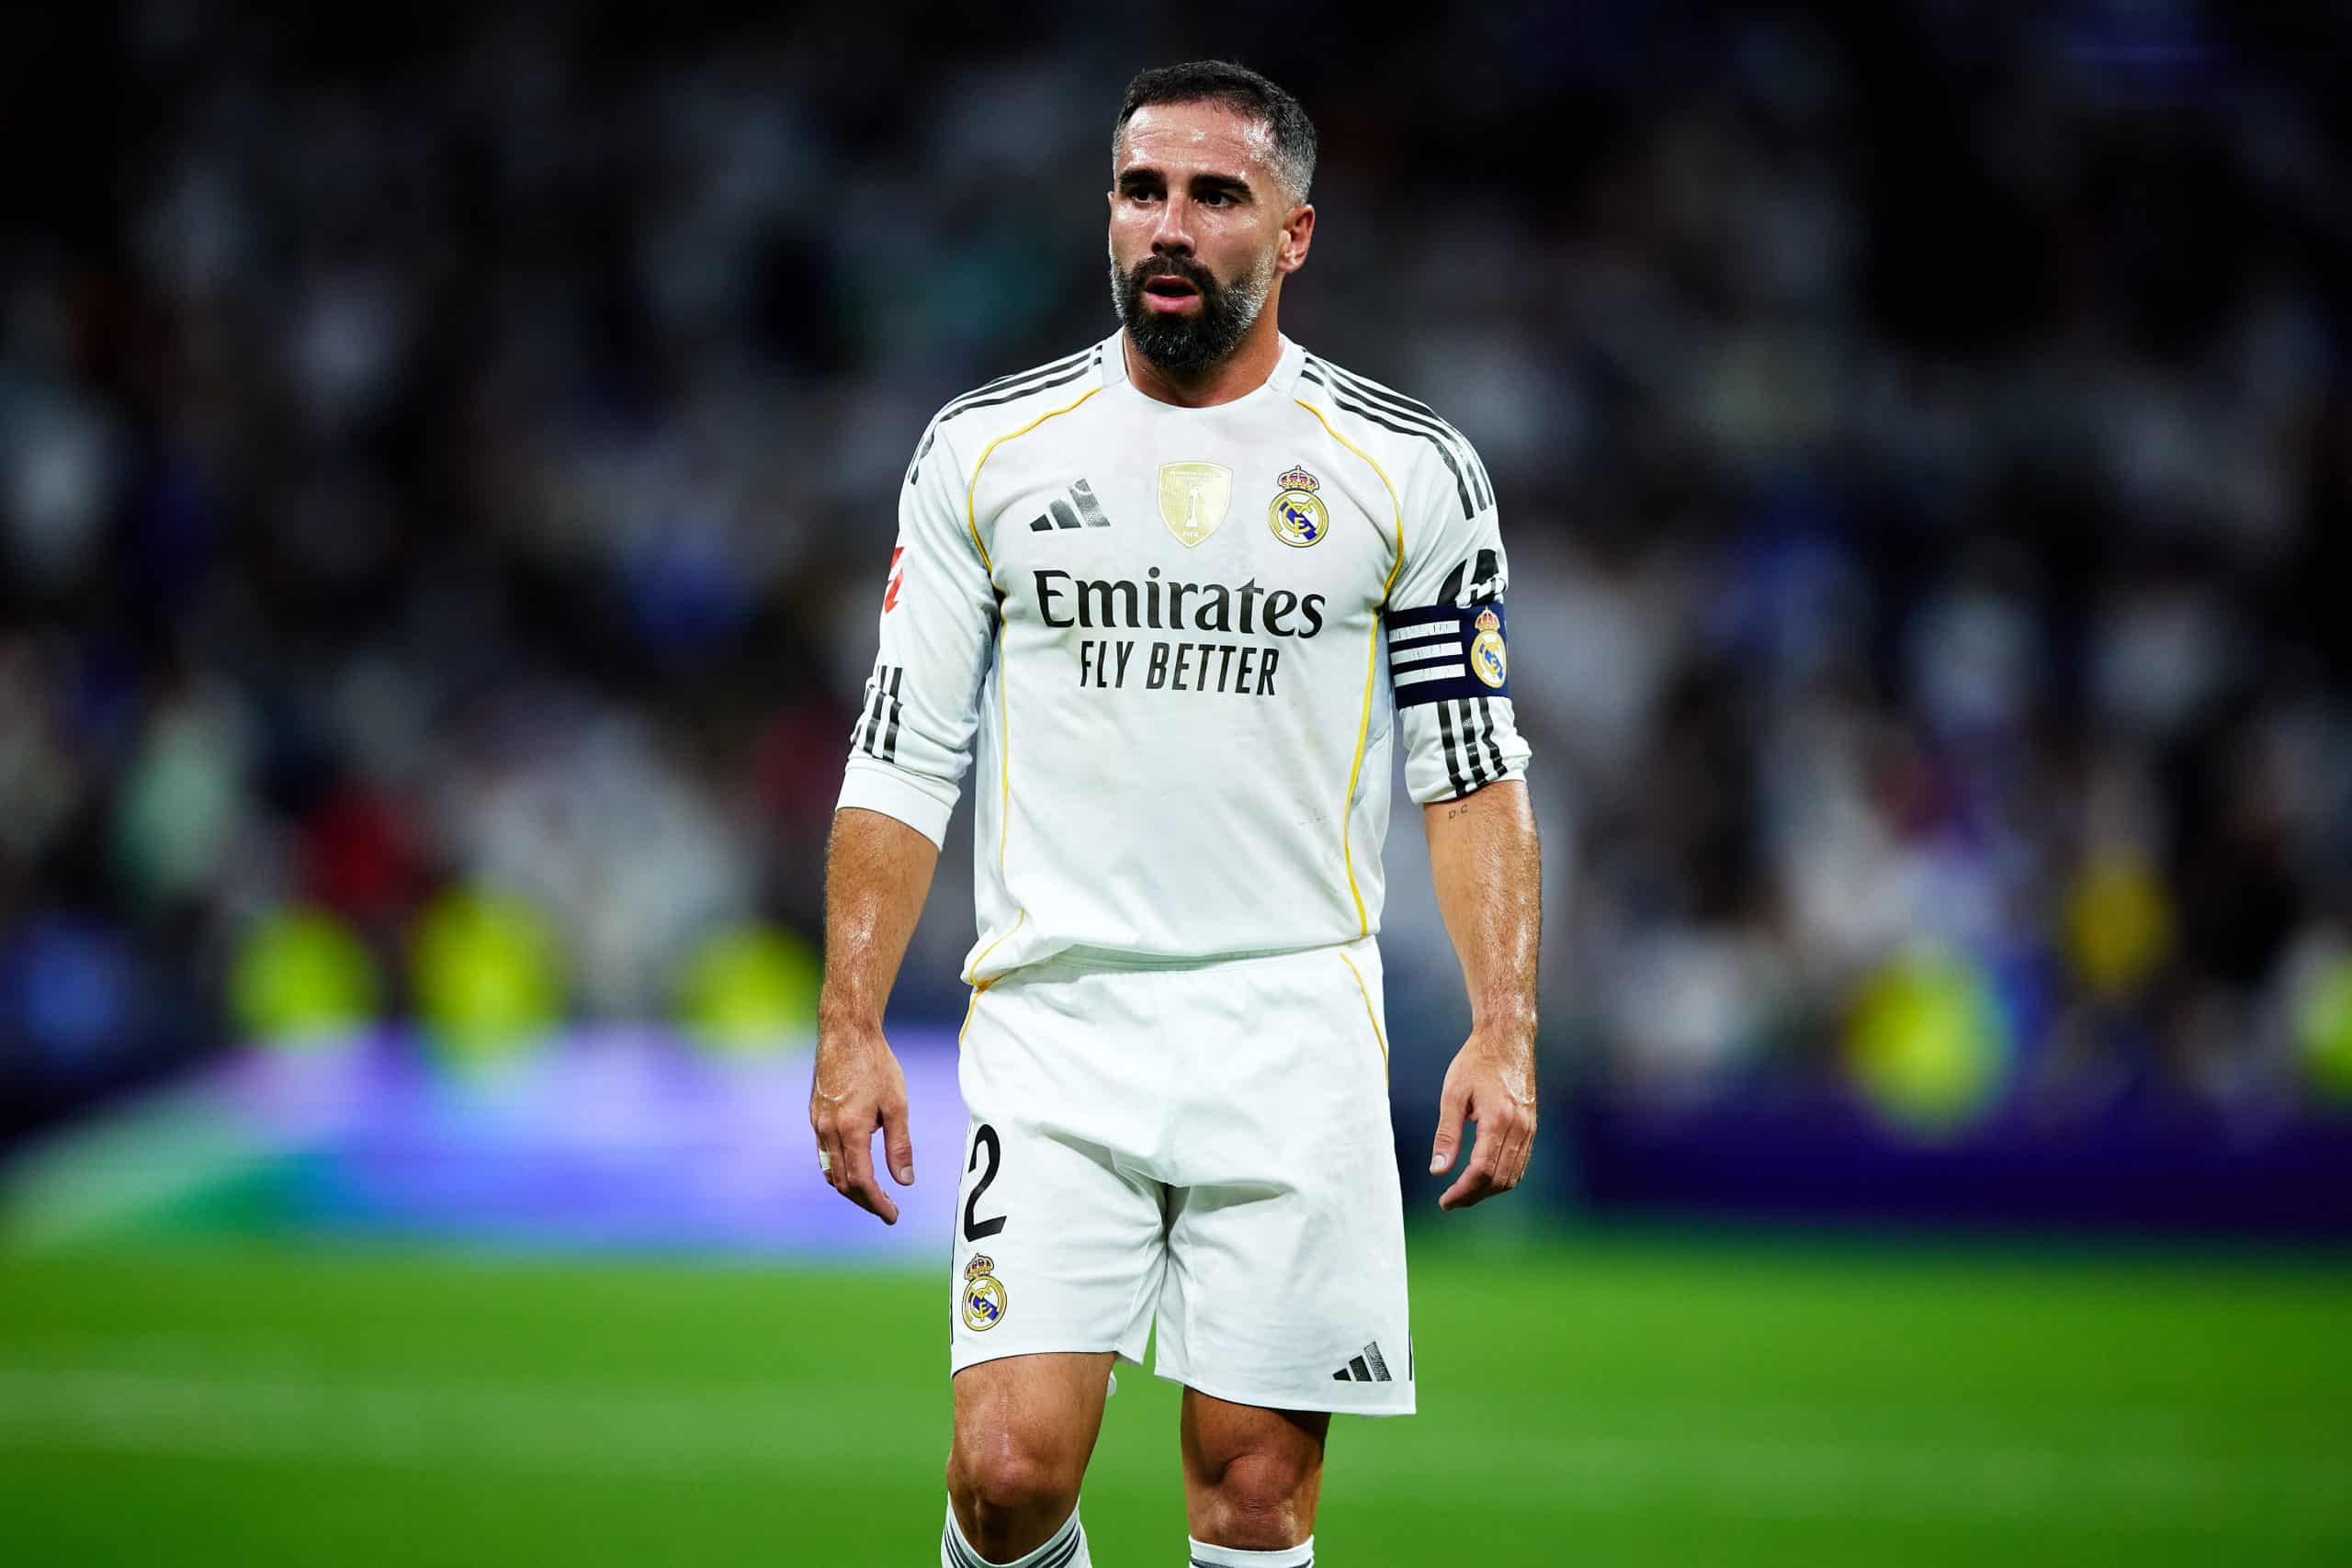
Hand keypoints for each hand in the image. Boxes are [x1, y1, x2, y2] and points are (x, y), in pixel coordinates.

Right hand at [809, 1014, 914, 1224]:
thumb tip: (905, 1181)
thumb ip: (899, 1145)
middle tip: (887, 1210)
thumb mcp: (897, 1104)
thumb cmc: (876, 1064)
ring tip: (873, 1195)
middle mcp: (828, 1131)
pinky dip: (839, 1169)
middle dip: (865, 1201)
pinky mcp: (815, 1115)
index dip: (877, 1203)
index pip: (861, 1181)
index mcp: (850, 1130)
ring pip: (829, 1170)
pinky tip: (856, 1167)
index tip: (892, 1216)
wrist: (846, 1032)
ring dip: (850, 1188)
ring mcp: (817, 1123)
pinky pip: (824, 1153)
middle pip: (842, 1182)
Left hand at [1428, 1028, 1536, 1209]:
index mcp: (1498, 1120)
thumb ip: (1446, 1134)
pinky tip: (1483, 1177)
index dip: (1462, 1192)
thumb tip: (1438, 1170)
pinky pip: (1519, 1164)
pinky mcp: (1531, 1127)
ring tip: (1463, 1192)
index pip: (1482, 1171)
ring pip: (1512, 1176)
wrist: (1507, 1039)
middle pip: (1499, 1180)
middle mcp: (1519, 1128)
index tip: (1445, 1201)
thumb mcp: (1453, 1095)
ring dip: (1488, 1191)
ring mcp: (1529, 1129)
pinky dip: (1502, 1178)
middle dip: (1473, 1196)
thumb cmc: (1476, 1062)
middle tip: (1450, 1201)